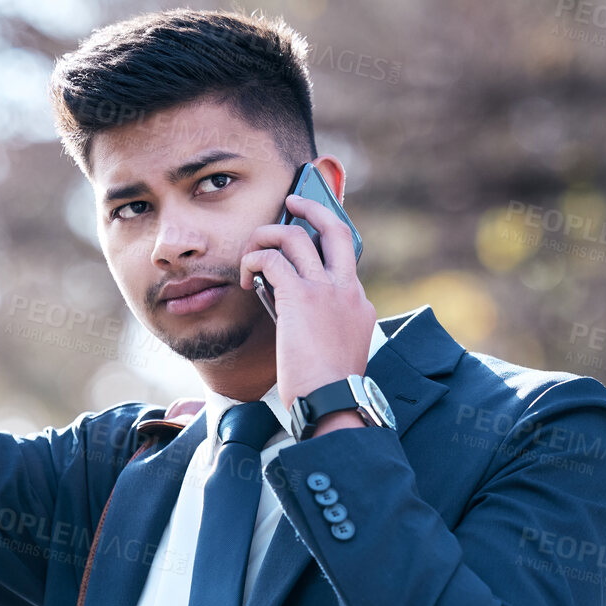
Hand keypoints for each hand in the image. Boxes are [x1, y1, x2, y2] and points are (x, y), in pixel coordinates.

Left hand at [238, 191, 376, 411]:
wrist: (333, 402)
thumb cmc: (328, 389)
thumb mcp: (337, 353)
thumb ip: (323, 329)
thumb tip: (292, 317)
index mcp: (359, 304)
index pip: (342, 262)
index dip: (319, 249)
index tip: (301, 249)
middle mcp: (348, 289)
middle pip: (335, 229)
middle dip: (312, 208)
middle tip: (291, 203)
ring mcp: (327, 290)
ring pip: (296, 236)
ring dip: (267, 234)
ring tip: (252, 250)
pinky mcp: (302, 296)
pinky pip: (272, 260)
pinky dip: (255, 260)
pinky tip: (246, 277)